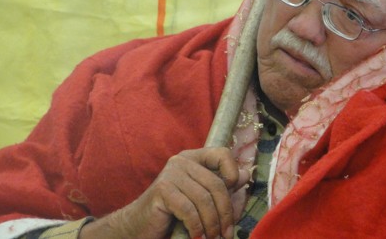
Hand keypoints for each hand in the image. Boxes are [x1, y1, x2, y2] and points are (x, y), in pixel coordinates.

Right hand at [79, 147, 249, 238]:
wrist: (139, 226)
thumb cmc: (174, 213)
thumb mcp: (202, 198)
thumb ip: (223, 186)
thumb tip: (246, 174)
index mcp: (194, 158)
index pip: (222, 153)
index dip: (232, 172)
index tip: (234, 193)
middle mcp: (182, 161)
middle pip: (216, 183)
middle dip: (225, 212)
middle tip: (227, 233)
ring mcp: (170, 174)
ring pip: (204, 199)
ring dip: (212, 224)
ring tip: (213, 238)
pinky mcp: (161, 190)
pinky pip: (189, 209)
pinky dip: (197, 227)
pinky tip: (198, 237)